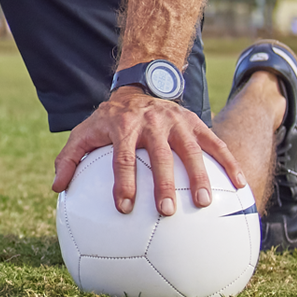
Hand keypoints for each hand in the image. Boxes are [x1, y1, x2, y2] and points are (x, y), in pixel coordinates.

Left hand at [54, 82, 246, 219]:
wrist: (140, 86)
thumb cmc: (110, 120)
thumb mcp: (86, 131)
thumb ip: (70, 158)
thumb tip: (57, 189)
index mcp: (123, 127)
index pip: (122, 156)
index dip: (122, 182)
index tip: (124, 208)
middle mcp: (151, 122)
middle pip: (159, 154)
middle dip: (163, 182)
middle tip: (167, 211)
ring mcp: (176, 121)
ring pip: (190, 148)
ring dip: (199, 176)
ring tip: (204, 204)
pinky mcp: (195, 122)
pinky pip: (215, 143)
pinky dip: (229, 163)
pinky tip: (240, 188)